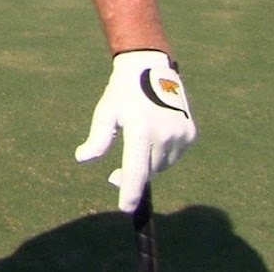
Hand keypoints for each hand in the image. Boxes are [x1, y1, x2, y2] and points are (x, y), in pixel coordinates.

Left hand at [75, 50, 195, 212]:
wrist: (151, 67)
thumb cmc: (123, 92)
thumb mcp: (106, 112)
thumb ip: (97, 138)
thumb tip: (83, 158)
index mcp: (141, 129)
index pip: (136, 170)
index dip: (130, 192)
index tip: (126, 207)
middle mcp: (164, 133)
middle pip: (148, 171)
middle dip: (132, 176)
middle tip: (114, 176)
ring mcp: (180, 134)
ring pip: (161, 166)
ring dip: (148, 164)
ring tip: (137, 143)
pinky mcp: (190, 134)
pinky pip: (174, 157)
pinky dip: (162, 155)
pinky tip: (154, 137)